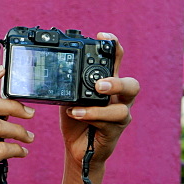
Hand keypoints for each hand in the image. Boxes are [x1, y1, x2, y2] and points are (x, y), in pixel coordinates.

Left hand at [59, 33, 139, 169]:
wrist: (77, 148)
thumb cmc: (76, 119)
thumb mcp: (68, 96)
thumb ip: (67, 84)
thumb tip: (50, 69)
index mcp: (108, 84)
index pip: (116, 61)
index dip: (114, 47)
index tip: (103, 36)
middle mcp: (119, 98)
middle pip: (132, 84)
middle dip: (117, 82)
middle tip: (99, 83)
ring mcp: (119, 115)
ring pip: (123, 107)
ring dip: (101, 105)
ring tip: (82, 103)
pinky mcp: (114, 131)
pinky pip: (107, 122)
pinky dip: (90, 116)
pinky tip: (75, 114)